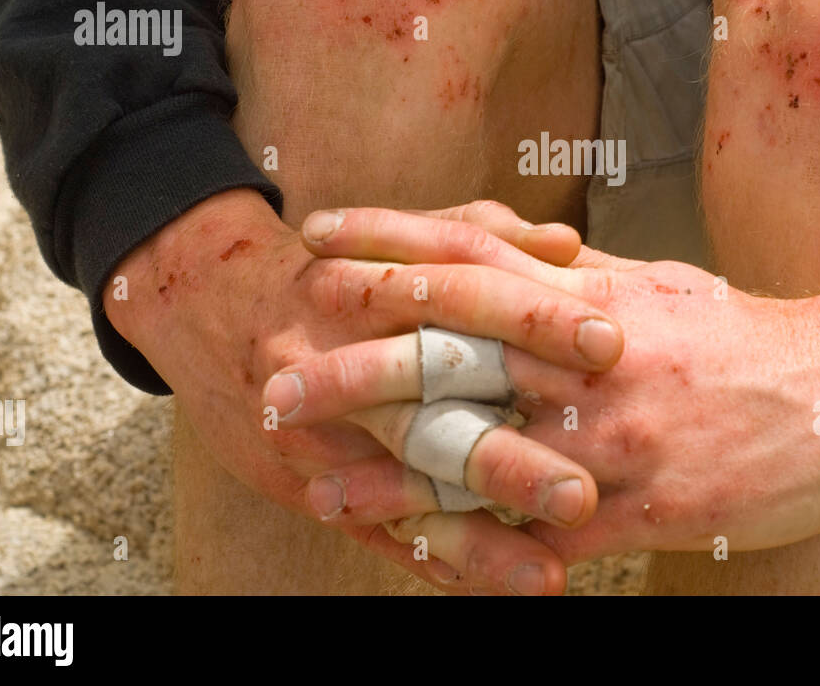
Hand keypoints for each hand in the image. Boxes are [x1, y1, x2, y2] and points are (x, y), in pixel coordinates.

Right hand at [104, 190, 623, 593]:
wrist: (208, 302)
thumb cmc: (329, 267)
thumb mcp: (396, 238)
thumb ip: (481, 234)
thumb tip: (564, 242)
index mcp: (379, 289)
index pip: (466, 298)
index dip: (536, 318)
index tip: (611, 343)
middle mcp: (350, 362)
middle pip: (434, 410)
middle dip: (506, 455)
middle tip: (585, 492)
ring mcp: (329, 433)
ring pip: (405, 487)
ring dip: (475, 535)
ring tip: (546, 574)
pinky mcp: (316, 483)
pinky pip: (377, 528)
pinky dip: (433, 559)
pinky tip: (490, 585)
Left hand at [298, 214, 819, 561]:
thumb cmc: (740, 334)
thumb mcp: (656, 285)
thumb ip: (573, 276)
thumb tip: (502, 248)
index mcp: (591, 294)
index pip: (470, 256)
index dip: (390, 243)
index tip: (319, 237)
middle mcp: (590, 356)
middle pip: (455, 352)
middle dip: (358, 361)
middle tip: (276, 372)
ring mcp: (611, 434)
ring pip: (482, 450)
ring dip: (394, 467)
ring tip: (319, 480)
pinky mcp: (642, 507)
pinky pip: (543, 530)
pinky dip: (477, 545)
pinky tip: (420, 555)